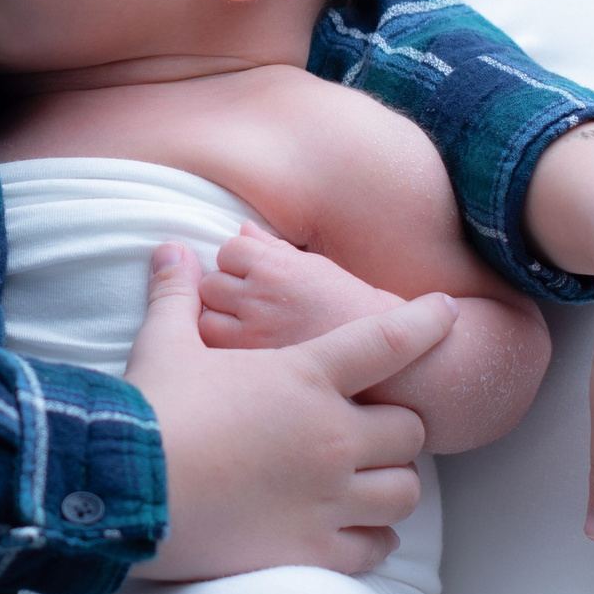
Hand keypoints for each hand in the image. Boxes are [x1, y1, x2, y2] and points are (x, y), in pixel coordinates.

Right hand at [123, 242, 457, 580]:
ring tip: (374, 481)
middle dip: (398, 429)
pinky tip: (361, 533)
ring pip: (404, 492)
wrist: (129, 487)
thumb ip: (177, 297)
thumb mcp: (165, 344)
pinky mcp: (312, 546)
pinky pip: (373, 548)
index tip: (450, 312)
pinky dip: (374, 540)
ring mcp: (328, 495)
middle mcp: (331, 435)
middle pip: (408, 430)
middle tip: (374, 430)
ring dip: (394, 484)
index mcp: (304, 378)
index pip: (386, 341)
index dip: (425, 323)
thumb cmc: (153, 410)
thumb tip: (169, 250)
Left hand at [198, 222, 396, 350]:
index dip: (239, 263)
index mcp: (276, 266)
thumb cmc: (354, 311)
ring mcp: (252, 333)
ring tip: (243, 333)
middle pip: (211, 283)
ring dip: (216, 322)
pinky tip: (242, 355)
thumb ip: (274, 249)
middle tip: (248, 309)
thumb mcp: (317, 269)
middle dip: (224, 293)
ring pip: (205, 319)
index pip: (229, 250)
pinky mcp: (252, 365)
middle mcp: (259, 296)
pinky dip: (222, 351)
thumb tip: (243, 228)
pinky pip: (214, 352)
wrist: (388, 362)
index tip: (254, 279)